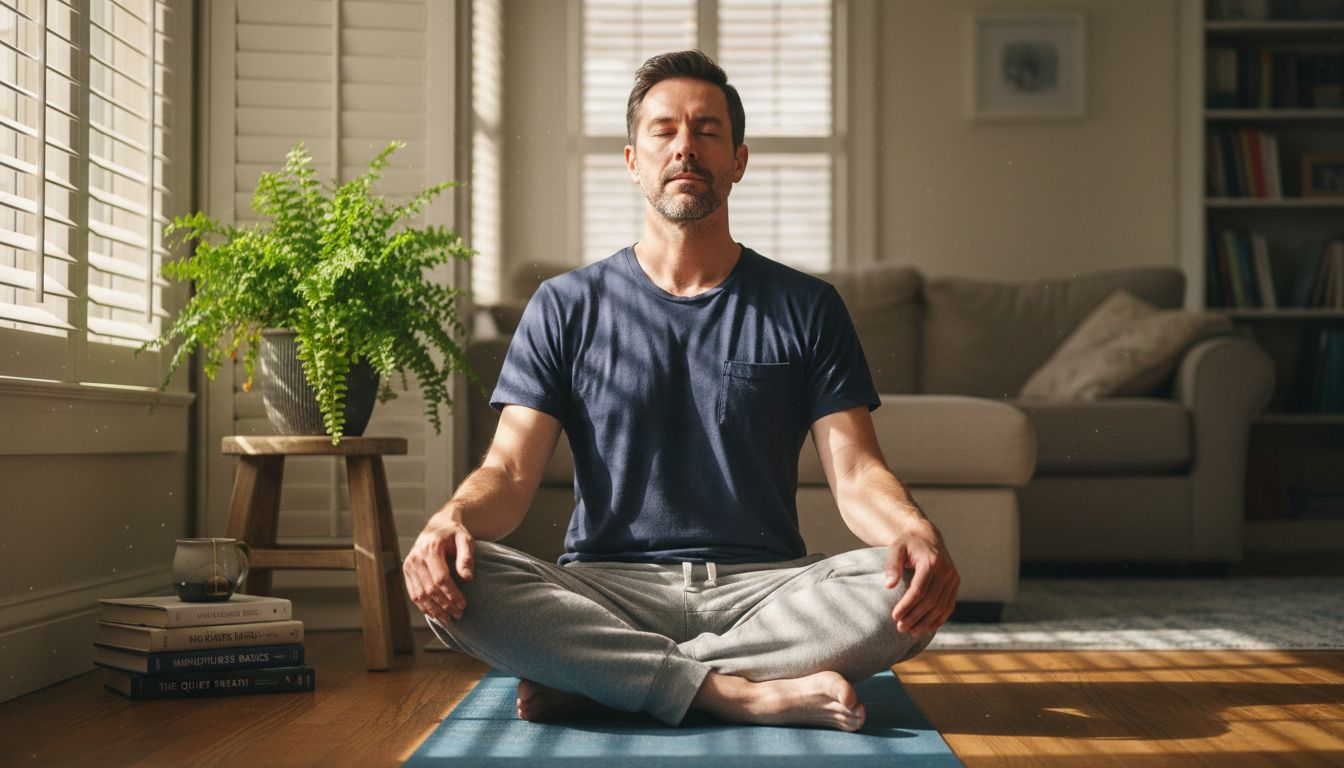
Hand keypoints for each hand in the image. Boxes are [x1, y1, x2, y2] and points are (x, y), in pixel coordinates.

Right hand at [403, 509, 474, 624]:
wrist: (438, 527)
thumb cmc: (455, 534)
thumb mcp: (465, 539)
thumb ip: (467, 557)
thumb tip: (468, 578)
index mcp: (430, 548)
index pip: (440, 578)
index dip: (452, 594)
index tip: (463, 605)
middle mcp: (416, 558)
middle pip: (429, 589)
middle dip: (444, 605)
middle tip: (458, 615)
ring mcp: (409, 565)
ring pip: (419, 594)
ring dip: (434, 609)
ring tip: (448, 619)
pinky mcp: (407, 571)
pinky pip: (413, 593)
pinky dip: (423, 606)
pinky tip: (434, 614)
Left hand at [885, 520, 959, 634]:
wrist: (927, 536)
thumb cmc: (908, 543)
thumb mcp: (896, 548)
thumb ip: (892, 565)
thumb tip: (888, 586)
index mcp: (931, 562)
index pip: (919, 590)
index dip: (907, 606)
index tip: (895, 616)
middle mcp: (946, 571)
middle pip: (931, 601)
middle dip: (915, 617)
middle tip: (900, 628)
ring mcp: (953, 578)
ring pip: (941, 607)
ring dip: (927, 622)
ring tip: (911, 632)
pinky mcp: (956, 584)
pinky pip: (949, 606)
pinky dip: (939, 619)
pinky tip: (927, 628)